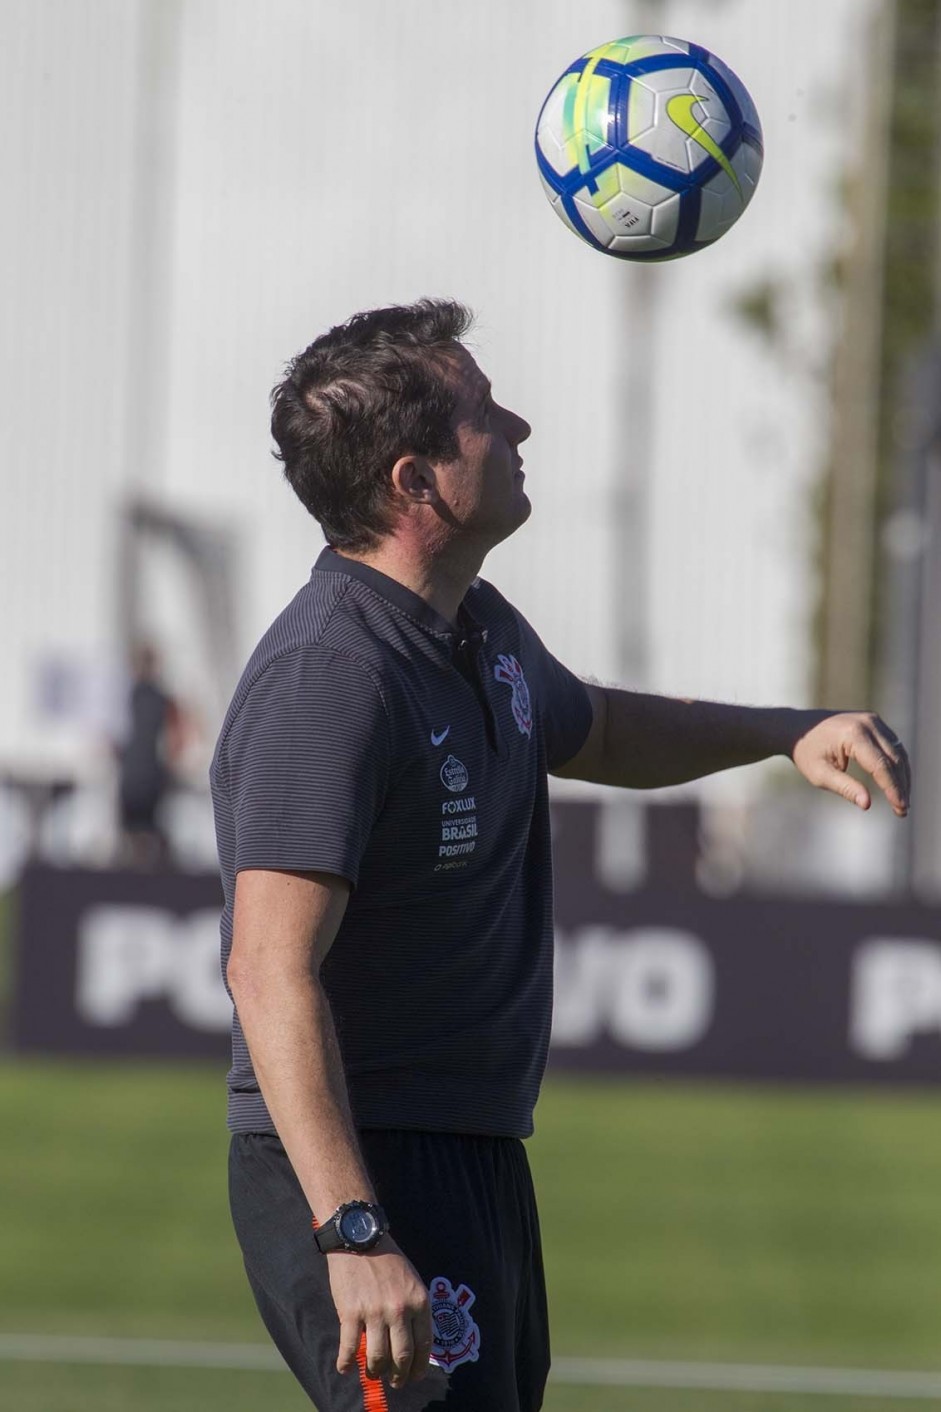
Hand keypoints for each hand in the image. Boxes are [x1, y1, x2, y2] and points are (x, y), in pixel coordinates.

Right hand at [328, 1237, 432, 1388]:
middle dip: (399, 1375)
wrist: (359, 1237)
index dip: (419, 1366)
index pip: (424, 1345)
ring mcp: (375, 1312)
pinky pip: (349, 1348)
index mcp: (419, 1301)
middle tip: (395, 1382)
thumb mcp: (412, 1280)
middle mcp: (400, 1310)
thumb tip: (415, 1341)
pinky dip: (346, 1363)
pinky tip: (345, 1368)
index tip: (414, 1376)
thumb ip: (415, 1308)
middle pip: (402, 1356)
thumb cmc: (388, 1259)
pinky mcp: (351, 1313)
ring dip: (375, 1372)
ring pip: (377, 1358)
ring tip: (373, 1374)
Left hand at [789, 711, 909, 816]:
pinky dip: (896, 765)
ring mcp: (873, 720)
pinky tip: (896, 784)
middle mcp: (868, 723)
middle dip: (900, 786)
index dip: (893, 789)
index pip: (881, 766)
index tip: (901, 809)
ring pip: (898, 752)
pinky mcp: (874, 721)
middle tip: (903, 811)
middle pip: (894, 759)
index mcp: (853, 735)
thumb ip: (844, 788)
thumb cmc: (805, 752)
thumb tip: (867, 804)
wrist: (797, 726)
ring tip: (901, 802)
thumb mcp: (819, 774)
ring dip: (902, 777)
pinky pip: (892, 745)